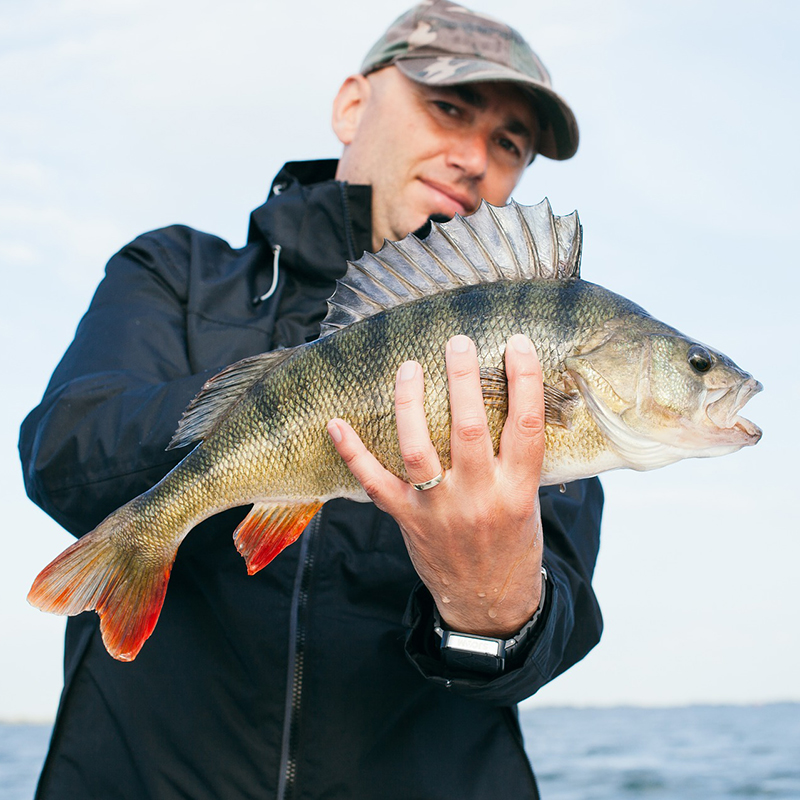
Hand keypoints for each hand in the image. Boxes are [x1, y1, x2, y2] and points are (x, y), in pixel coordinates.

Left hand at [327, 334, 544, 637]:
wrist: (489, 602)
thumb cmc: (513, 543)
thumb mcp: (529, 501)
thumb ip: (518, 457)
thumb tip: (514, 398)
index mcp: (518, 491)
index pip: (526, 427)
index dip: (525, 381)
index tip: (516, 343)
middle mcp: (479, 498)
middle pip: (469, 429)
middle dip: (462, 379)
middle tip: (457, 341)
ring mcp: (439, 510)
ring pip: (418, 449)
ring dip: (410, 404)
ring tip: (408, 367)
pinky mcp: (408, 520)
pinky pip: (375, 484)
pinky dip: (353, 453)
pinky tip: (336, 423)